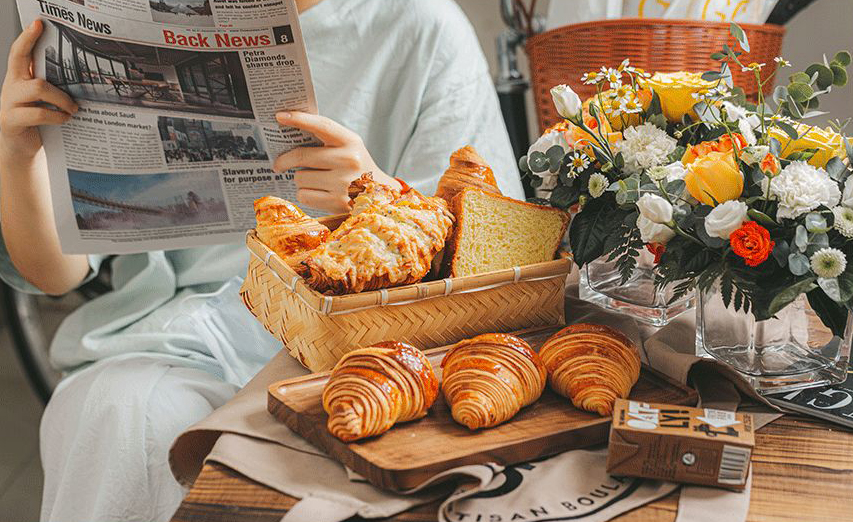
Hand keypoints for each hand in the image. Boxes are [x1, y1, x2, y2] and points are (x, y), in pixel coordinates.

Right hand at [0, 20, 77, 163]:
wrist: (20, 148)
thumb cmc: (36, 121)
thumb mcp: (43, 101)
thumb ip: (52, 86)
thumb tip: (81, 78)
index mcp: (18, 77)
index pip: (19, 52)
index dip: (28, 37)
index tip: (39, 23)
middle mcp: (10, 86)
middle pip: (21, 61)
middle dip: (44, 60)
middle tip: (67, 67)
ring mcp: (8, 102)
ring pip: (37, 87)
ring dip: (61, 97)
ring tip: (75, 107)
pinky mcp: (11, 120)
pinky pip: (38, 113)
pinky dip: (57, 116)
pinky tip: (66, 119)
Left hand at [273, 111, 400, 212]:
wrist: (380, 195)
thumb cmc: (358, 167)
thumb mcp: (350, 147)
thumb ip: (327, 138)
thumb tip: (290, 132)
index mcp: (351, 142)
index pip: (322, 126)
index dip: (299, 119)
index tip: (280, 116)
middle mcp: (348, 160)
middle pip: (301, 156)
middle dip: (284, 160)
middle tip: (278, 164)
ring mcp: (343, 183)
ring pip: (300, 178)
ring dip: (301, 179)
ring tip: (314, 181)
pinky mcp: (337, 202)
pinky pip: (304, 195)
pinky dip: (305, 194)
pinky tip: (318, 193)